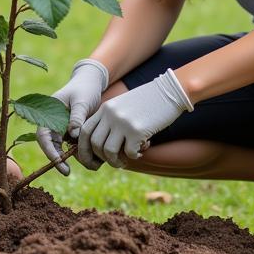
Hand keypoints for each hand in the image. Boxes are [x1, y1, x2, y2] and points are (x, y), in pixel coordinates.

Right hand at [35, 58, 107, 174]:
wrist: (92, 83)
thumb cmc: (85, 89)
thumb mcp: (82, 101)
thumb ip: (77, 117)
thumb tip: (74, 135)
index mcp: (49, 113)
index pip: (43, 135)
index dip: (48, 150)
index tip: (58, 162)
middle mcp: (53, 122)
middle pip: (51, 145)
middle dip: (57, 159)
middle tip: (67, 172)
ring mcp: (62, 128)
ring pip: (62, 148)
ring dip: (71, 157)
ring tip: (88, 162)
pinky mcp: (72, 132)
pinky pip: (73, 146)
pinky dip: (80, 152)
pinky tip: (93, 157)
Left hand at [78, 68, 192, 169]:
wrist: (169, 91)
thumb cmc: (147, 102)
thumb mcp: (124, 106)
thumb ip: (111, 121)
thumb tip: (103, 149)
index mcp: (105, 108)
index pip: (84, 131)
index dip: (84, 148)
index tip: (92, 159)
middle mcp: (110, 114)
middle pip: (95, 143)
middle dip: (101, 158)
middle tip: (113, 162)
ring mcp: (123, 122)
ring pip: (109, 151)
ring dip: (116, 162)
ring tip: (124, 162)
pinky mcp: (137, 130)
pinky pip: (130, 153)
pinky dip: (135, 157)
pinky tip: (142, 151)